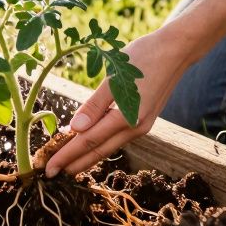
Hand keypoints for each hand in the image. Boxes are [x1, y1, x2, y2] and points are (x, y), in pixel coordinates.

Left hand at [44, 28, 190, 177]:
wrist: (176, 51)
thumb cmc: (143, 57)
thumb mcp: (114, 76)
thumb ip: (94, 105)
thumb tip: (75, 129)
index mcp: (126, 117)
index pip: (88, 141)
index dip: (67, 156)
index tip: (48, 168)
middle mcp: (135, 127)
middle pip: (98, 151)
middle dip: (74, 163)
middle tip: (51, 174)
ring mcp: (142, 126)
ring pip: (108, 146)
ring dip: (87, 156)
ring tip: (67, 164)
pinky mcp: (144, 120)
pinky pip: (117, 138)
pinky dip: (100, 144)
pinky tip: (90, 145)